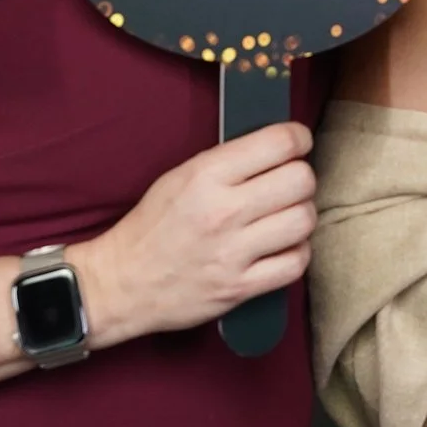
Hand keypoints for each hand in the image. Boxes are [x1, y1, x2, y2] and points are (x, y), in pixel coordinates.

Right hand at [77, 121, 317, 343]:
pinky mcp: (240, 288)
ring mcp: (233, 252)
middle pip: (301, 180)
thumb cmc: (153, 225)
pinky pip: (295, 264)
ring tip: (285, 216)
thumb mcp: (180, 176)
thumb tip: (277, 146)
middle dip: (301, 177)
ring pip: (303, 220)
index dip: (298, 138)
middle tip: (288, 184)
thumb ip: (228, 161)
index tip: (298, 143)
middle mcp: (223, 211)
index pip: (279, 143)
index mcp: (206, 175)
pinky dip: (296, 252)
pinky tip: (282, 247)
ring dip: (301, 215)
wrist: (122, 282)